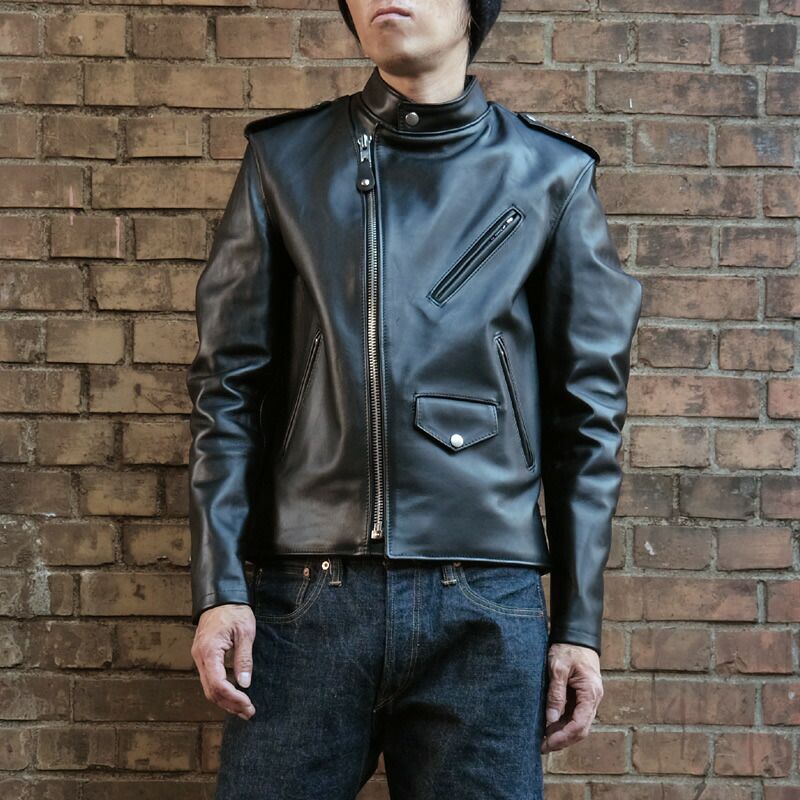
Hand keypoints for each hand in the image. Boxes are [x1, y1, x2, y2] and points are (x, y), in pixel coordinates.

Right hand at [191, 604, 256, 719]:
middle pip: (211, 691)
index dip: (233, 698)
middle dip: (230, 704)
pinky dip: (221, 690)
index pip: (218, 684)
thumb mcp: (245, 632)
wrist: (221, 596)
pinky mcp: (203, 656)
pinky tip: (234, 694)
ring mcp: (199, 657)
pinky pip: (209, 679)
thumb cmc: (234, 611)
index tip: (248, 705)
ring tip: (243, 708)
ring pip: (209, 687)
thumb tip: (244, 683)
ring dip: (225, 700)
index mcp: (209, 651)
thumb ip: (243, 658)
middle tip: (248, 712)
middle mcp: (200, 657)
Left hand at [541, 642, 602, 752]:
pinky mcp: (581, 697)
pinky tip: (549, 728)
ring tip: (543, 741)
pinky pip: (574, 716)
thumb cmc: (567, 649)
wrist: (576, 635)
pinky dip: (563, 725)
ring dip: (562, 734)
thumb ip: (556, 693)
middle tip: (543, 747)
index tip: (548, 742)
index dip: (564, 736)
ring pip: (578, 724)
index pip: (580, 723)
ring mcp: (588, 699)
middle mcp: (593, 699)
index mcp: (591, 692)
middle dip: (563, 740)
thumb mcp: (558, 668)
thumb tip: (551, 719)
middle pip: (581, 729)